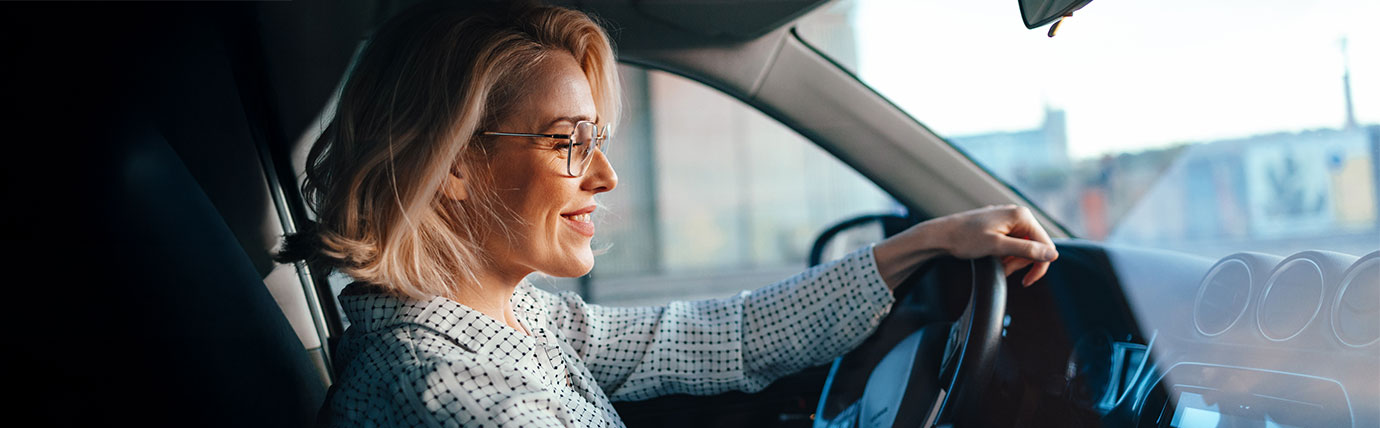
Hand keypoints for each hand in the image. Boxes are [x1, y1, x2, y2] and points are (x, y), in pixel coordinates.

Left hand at [874, 205, 1058, 288]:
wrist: (940, 235)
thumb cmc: (965, 239)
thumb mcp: (997, 247)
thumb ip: (1026, 250)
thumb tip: (1052, 255)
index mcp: (1021, 216)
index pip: (1046, 245)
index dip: (1039, 266)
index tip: (1026, 281)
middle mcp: (1018, 214)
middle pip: (1035, 247)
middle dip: (1021, 263)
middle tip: (1004, 271)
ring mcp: (1008, 220)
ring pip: (1023, 247)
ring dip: (1013, 261)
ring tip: (997, 264)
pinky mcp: (1000, 226)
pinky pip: (1012, 244)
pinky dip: (1006, 256)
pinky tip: (994, 259)